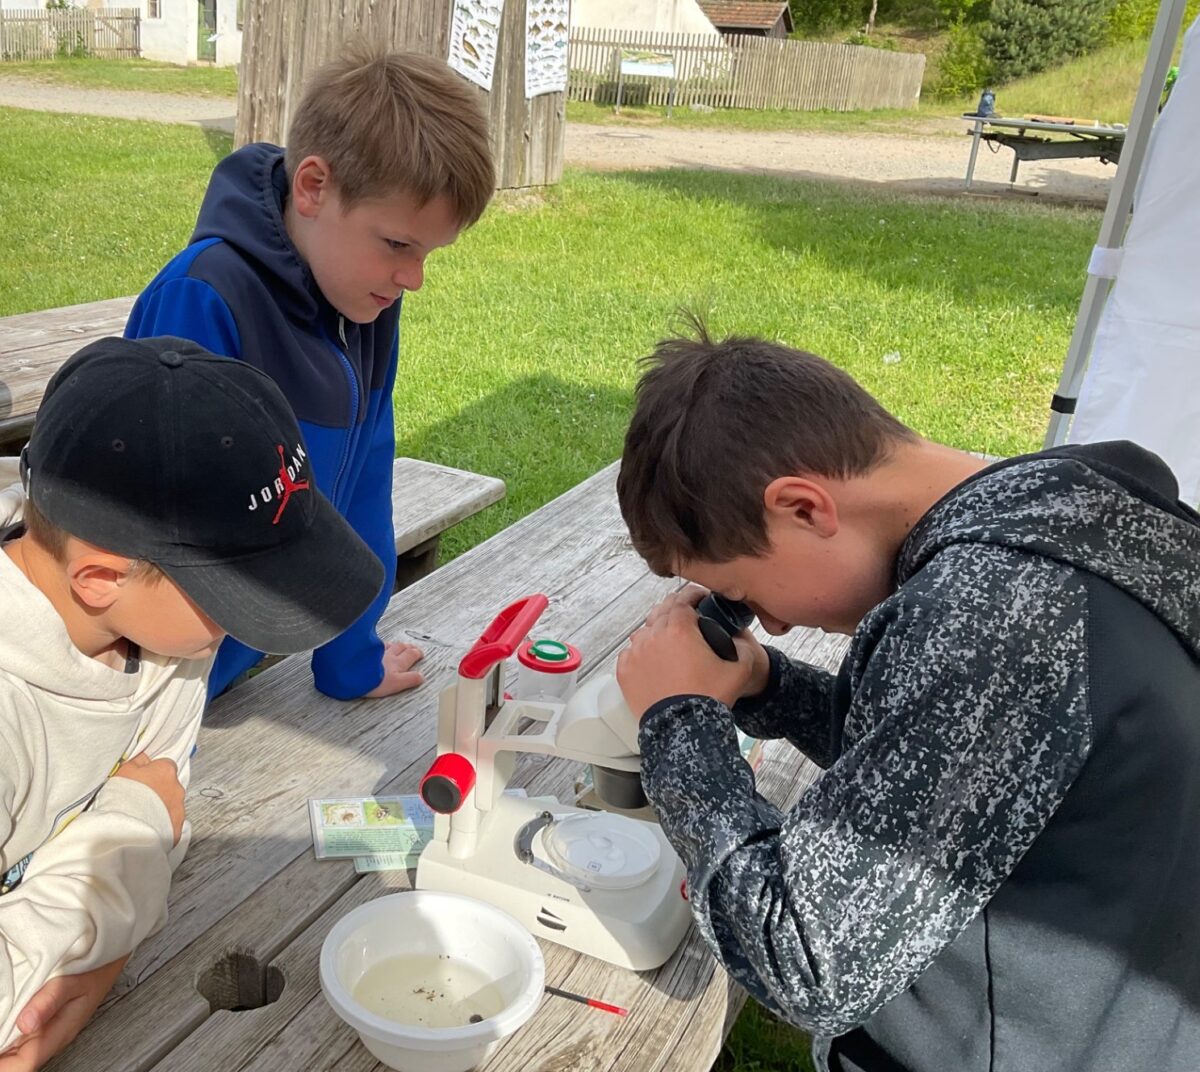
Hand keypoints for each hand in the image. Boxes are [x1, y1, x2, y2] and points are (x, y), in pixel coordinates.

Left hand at [0, 956, 127, 1070]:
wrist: (110, 955)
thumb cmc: (95, 967)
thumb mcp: (74, 979)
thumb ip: (50, 1000)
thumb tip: (25, 1024)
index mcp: (59, 1032)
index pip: (23, 1064)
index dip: (2, 1066)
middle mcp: (51, 1036)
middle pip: (17, 1061)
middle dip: (1, 1057)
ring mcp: (46, 1029)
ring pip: (16, 1050)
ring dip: (2, 1046)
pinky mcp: (43, 1020)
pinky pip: (19, 1036)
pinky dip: (5, 1032)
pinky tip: (2, 1023)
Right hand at [113, 754, 183, 845]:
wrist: (127, 829)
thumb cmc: (124, 798)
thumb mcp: (124, 770)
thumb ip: (137, 761)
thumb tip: (144, 757)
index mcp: (166, 771)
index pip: (164, 765)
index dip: (152, 773)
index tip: (141, 780)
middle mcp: (177, 789)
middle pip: (169, 786)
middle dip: (157, 792)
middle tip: (139, 799)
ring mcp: (179, 809)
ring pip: (171, 805)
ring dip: (160, 808)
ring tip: (141, 815)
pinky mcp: (177, 828)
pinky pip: (171, 823)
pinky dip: (162, 825)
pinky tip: (147, 827)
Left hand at [363, 642, 423, 697]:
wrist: (353, 674)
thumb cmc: (373, 680)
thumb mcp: (396, 684)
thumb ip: (410, 679)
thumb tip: (421, 677)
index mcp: (397, 663)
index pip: (411, 655)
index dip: (417, 654)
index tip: (420, 654)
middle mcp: (388, 655)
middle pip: (401, 647)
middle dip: (408, 647)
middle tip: (412, 647)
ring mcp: (376, 652)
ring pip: (389, 645)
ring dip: (395, 644)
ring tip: (397, 645)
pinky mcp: (364, 651)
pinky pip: (375, 645)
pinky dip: (379, 645)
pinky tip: (377, 645)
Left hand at [617, 593, 756, 716]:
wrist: (683, 729)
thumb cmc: (708, 699)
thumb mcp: (739, 671)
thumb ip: (744, 649)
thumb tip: (741, 641)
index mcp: (680, 629)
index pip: (683, 599)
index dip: (693, 595)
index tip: (699, 597)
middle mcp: (653, 636)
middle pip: (662, 611)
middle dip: (676, 609)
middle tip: (687, 616)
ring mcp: (636, 653)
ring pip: (645, 630)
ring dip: (657, 630)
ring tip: (669, 641)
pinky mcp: (625, 670)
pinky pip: (632, 652)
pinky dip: (642, 651)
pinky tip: (653, 658)